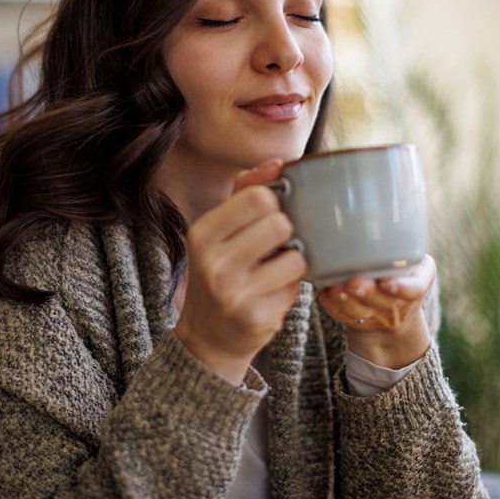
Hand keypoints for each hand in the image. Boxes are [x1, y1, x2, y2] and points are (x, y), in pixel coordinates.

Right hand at [173, 159, 306, 384]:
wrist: (208, 335)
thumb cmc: (220, 271)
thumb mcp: (219, 230)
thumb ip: (245, 191)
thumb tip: (278, 163)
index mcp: (202, 233)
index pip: (257, 197)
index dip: (274, 201)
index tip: (269, 213)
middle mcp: (214, 263)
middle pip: (280, 223)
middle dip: (286, 231)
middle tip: (275, 244)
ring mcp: (235, 294)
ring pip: (296, 256)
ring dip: (293, 260)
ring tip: (276, 268)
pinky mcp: (257, 318)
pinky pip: (297, 286)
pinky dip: (292, 286)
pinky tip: (273, 291)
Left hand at [317, 255, 435, 368]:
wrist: (394, 313)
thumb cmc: (401, 273)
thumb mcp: (414, 261)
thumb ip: (399, 250)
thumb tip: (373, 229)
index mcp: (419, 281)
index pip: (415, 289)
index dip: (402, 288)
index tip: (388, 284)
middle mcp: (401, 305)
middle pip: (384, 302)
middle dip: (367, 292)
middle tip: (354, 283)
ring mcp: (379, 319)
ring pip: (360, 312)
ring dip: (346, 301)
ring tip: (336, 289)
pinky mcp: (356, 324)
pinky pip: (342, 317)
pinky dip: (332, 306)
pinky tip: (325, 294)